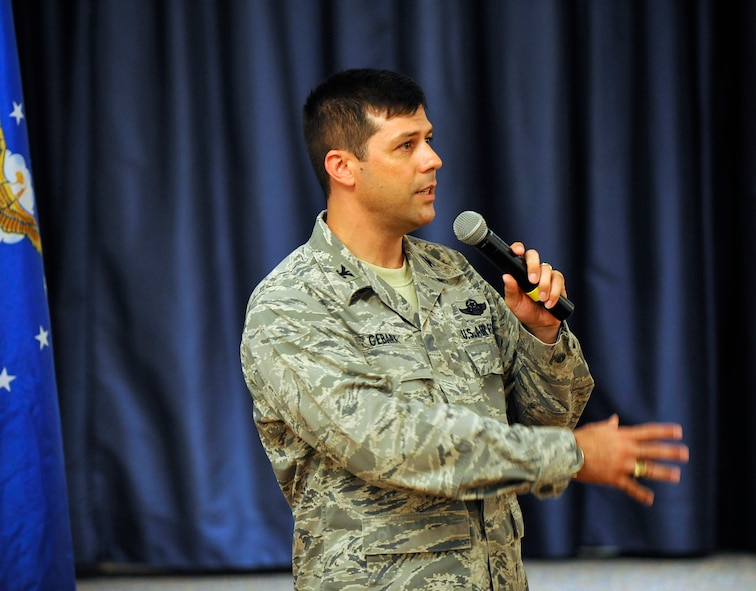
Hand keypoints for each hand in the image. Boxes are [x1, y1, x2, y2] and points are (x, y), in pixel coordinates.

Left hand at [502, 242, 564, 342]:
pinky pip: (558, 280)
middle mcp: (533, 270)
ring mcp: (546, 274)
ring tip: (541, 299)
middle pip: (534, 256)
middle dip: (533, 267)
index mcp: (519, 272)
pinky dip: (554, 292)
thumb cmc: (525, 310)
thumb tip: (506, 276)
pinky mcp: (558, 281)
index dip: (517, 249)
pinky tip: (549, 302)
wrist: (540, 323)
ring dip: (544, 285)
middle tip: (532, 281)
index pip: (518, 254)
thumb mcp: (514, 302)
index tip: (518, 252)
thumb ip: (510, 290)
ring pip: (547, 269)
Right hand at [573, 414, 689, 504]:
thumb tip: (615, 419)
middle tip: (685, 453)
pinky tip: (650, 499)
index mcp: (622, 436)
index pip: (647, 432)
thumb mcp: (597, 429)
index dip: (664, 432)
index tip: (678, 432)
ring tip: (676, 475)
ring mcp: (621, 465)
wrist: (568, 454)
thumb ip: (610, 426)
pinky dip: (640, 494)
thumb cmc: (582, 438)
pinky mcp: (614, 478)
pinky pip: (630, 487)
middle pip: (652, 450)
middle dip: (670, 452)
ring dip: (663, 472)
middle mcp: (625, 450)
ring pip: (646, 469)